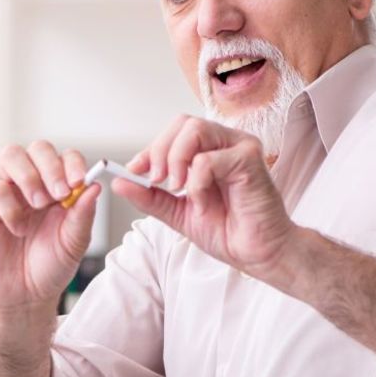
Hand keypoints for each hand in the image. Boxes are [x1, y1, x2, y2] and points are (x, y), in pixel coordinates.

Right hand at [0, 141, 98, 311]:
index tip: (79, 181)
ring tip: (38, 205)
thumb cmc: (50, 266)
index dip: (73, 163)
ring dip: (29, 176)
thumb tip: (94, 185)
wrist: (24, 295)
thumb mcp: (75, 242)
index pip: (66, 157)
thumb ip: (83, 214)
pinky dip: (9, 206)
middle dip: (51, 166)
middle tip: (59, 194)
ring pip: (11, 155)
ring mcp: (8, 191)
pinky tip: (18, 228)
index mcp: (59, 187)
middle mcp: (33, 183)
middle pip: (38, 148)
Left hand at [117, 115, 295, 279]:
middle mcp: (227, 142)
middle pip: (183, 123)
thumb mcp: (178, 213)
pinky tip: (204, 201)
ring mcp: (241, 147)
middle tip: (155, 180)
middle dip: (160, 150)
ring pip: (195, 130)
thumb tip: (119, 182)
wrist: (256, 253)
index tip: (134, 170)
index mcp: (211, 150)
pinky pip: (209, 159)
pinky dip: (197, 182)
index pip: (176, 131)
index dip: (151, 148)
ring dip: (176, 160)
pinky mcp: (250, 159)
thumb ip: (150, 197)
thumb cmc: (228, 231)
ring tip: (178, 189)